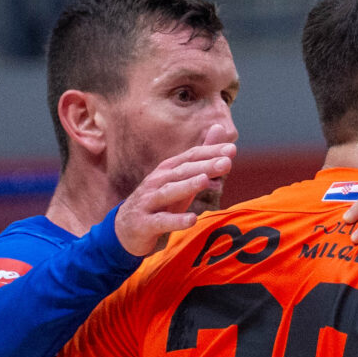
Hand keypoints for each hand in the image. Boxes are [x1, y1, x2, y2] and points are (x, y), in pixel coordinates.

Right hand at [116, 122, 236, 256]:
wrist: (125, 229)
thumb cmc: (159, 203)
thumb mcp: (180, 181)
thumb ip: (201, 158)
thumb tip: (219, 127)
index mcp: (167, 170)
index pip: (190, 157)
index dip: (210, 152)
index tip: (232, 149)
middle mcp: (156, 182)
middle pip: (182, 172)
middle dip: (205, 166)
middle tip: (227, 163)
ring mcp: (148, 202)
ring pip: (169, 192)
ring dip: (187, 186)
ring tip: (206, 180)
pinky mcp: (144, 223)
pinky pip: (161, 221)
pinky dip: (176, 220)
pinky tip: (192, 219)